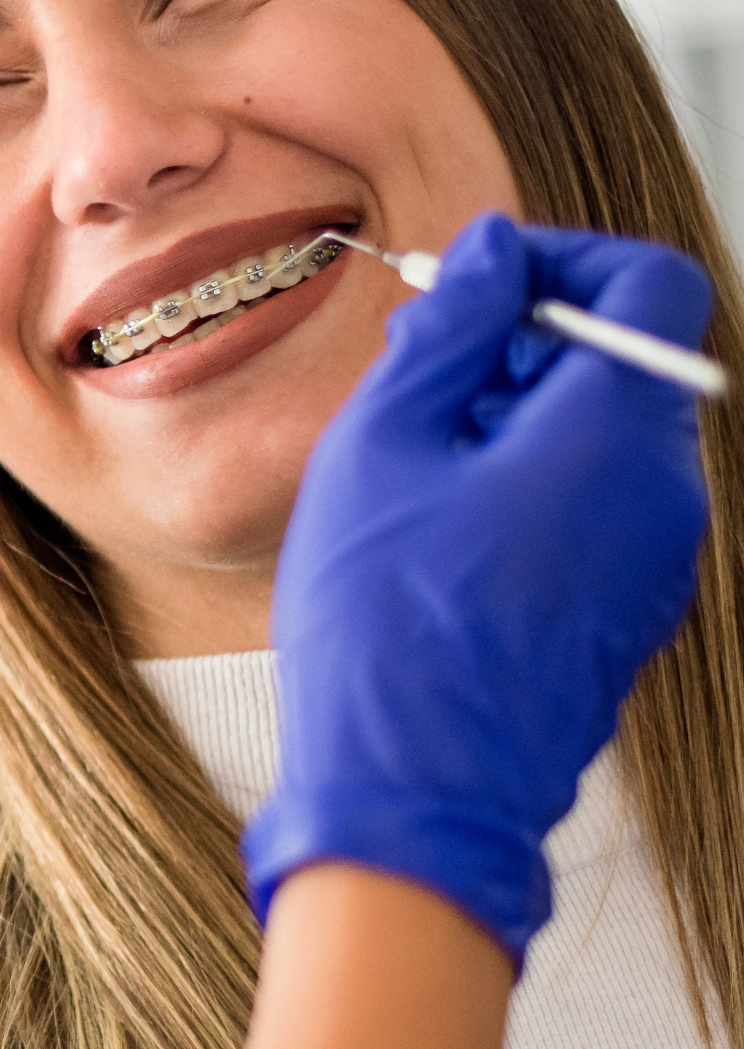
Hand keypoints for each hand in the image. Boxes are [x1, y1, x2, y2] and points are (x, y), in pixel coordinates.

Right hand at [240, 214, 710, 964]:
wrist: (414, 794)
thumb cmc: (388, 626)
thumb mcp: (382, 445)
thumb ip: (446, 330)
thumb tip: (489, 254)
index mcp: (618, 435)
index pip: (646, 284)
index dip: (557, 259)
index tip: (472, 283)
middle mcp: (667, 494)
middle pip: (622, 363)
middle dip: (520, 343)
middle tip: (412, 377)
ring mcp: (658, 563)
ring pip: (604, 438)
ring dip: (515, 419)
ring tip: (410, 467)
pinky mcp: (629, 612)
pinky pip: (596, 509)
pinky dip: (528, 487)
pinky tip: (437, 529)